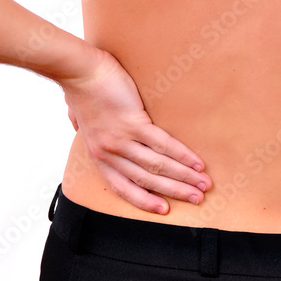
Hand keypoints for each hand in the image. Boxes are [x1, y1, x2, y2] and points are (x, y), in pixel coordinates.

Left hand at [61, 46, 211, 214]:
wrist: (80, 71)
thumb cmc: (80, 88)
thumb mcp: (78, 116)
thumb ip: (82, 125)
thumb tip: (77, 123)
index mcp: (98, 155)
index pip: (123, 186)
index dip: (145, 200)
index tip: (164, 209)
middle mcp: (110, 153)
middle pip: (147, 179)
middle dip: (175, 191)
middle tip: (197, 199)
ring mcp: (121, 139)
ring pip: (157, 166)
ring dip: (183, 177)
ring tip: (202, 184)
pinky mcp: (132, 123)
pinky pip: (162, 144)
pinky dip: (182, 156)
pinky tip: (196, 162)